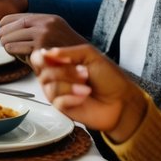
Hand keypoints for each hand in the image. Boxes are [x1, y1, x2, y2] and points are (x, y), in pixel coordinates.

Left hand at [0, 13, 85, 56]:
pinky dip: (13, 52)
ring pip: (11, 37)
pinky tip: (16, 55)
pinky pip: (15, 48)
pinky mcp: (40, 48)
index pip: (17, 16)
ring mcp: (43, 34)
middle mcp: (45, 23)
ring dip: (7, 44)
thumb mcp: (54, 34)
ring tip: (9, 48)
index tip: (1, 28)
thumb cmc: (66, 53)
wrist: (84, 64)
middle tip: (1, 40)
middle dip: (3, 34)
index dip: (5, 23)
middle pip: (11, 26)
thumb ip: (36, 30)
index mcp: (48, 18)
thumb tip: (10, 30)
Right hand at [29, 45, 147, 140]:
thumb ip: (68, 52)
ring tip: (87, 88)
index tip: (56, 58)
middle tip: (84, 73)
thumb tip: (46, 52)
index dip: (42, 58)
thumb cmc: (108, 78)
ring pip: (49, 87)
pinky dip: (72, 97)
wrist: (122, 101)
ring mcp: (57, 93)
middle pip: (43, 72)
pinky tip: (84, 97)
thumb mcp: (91, 55)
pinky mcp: (62, 108)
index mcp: (60, 63)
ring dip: (70, 85)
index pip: (38, 58)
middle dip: (65, 72)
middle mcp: (55, 77)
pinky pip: (57, 101)